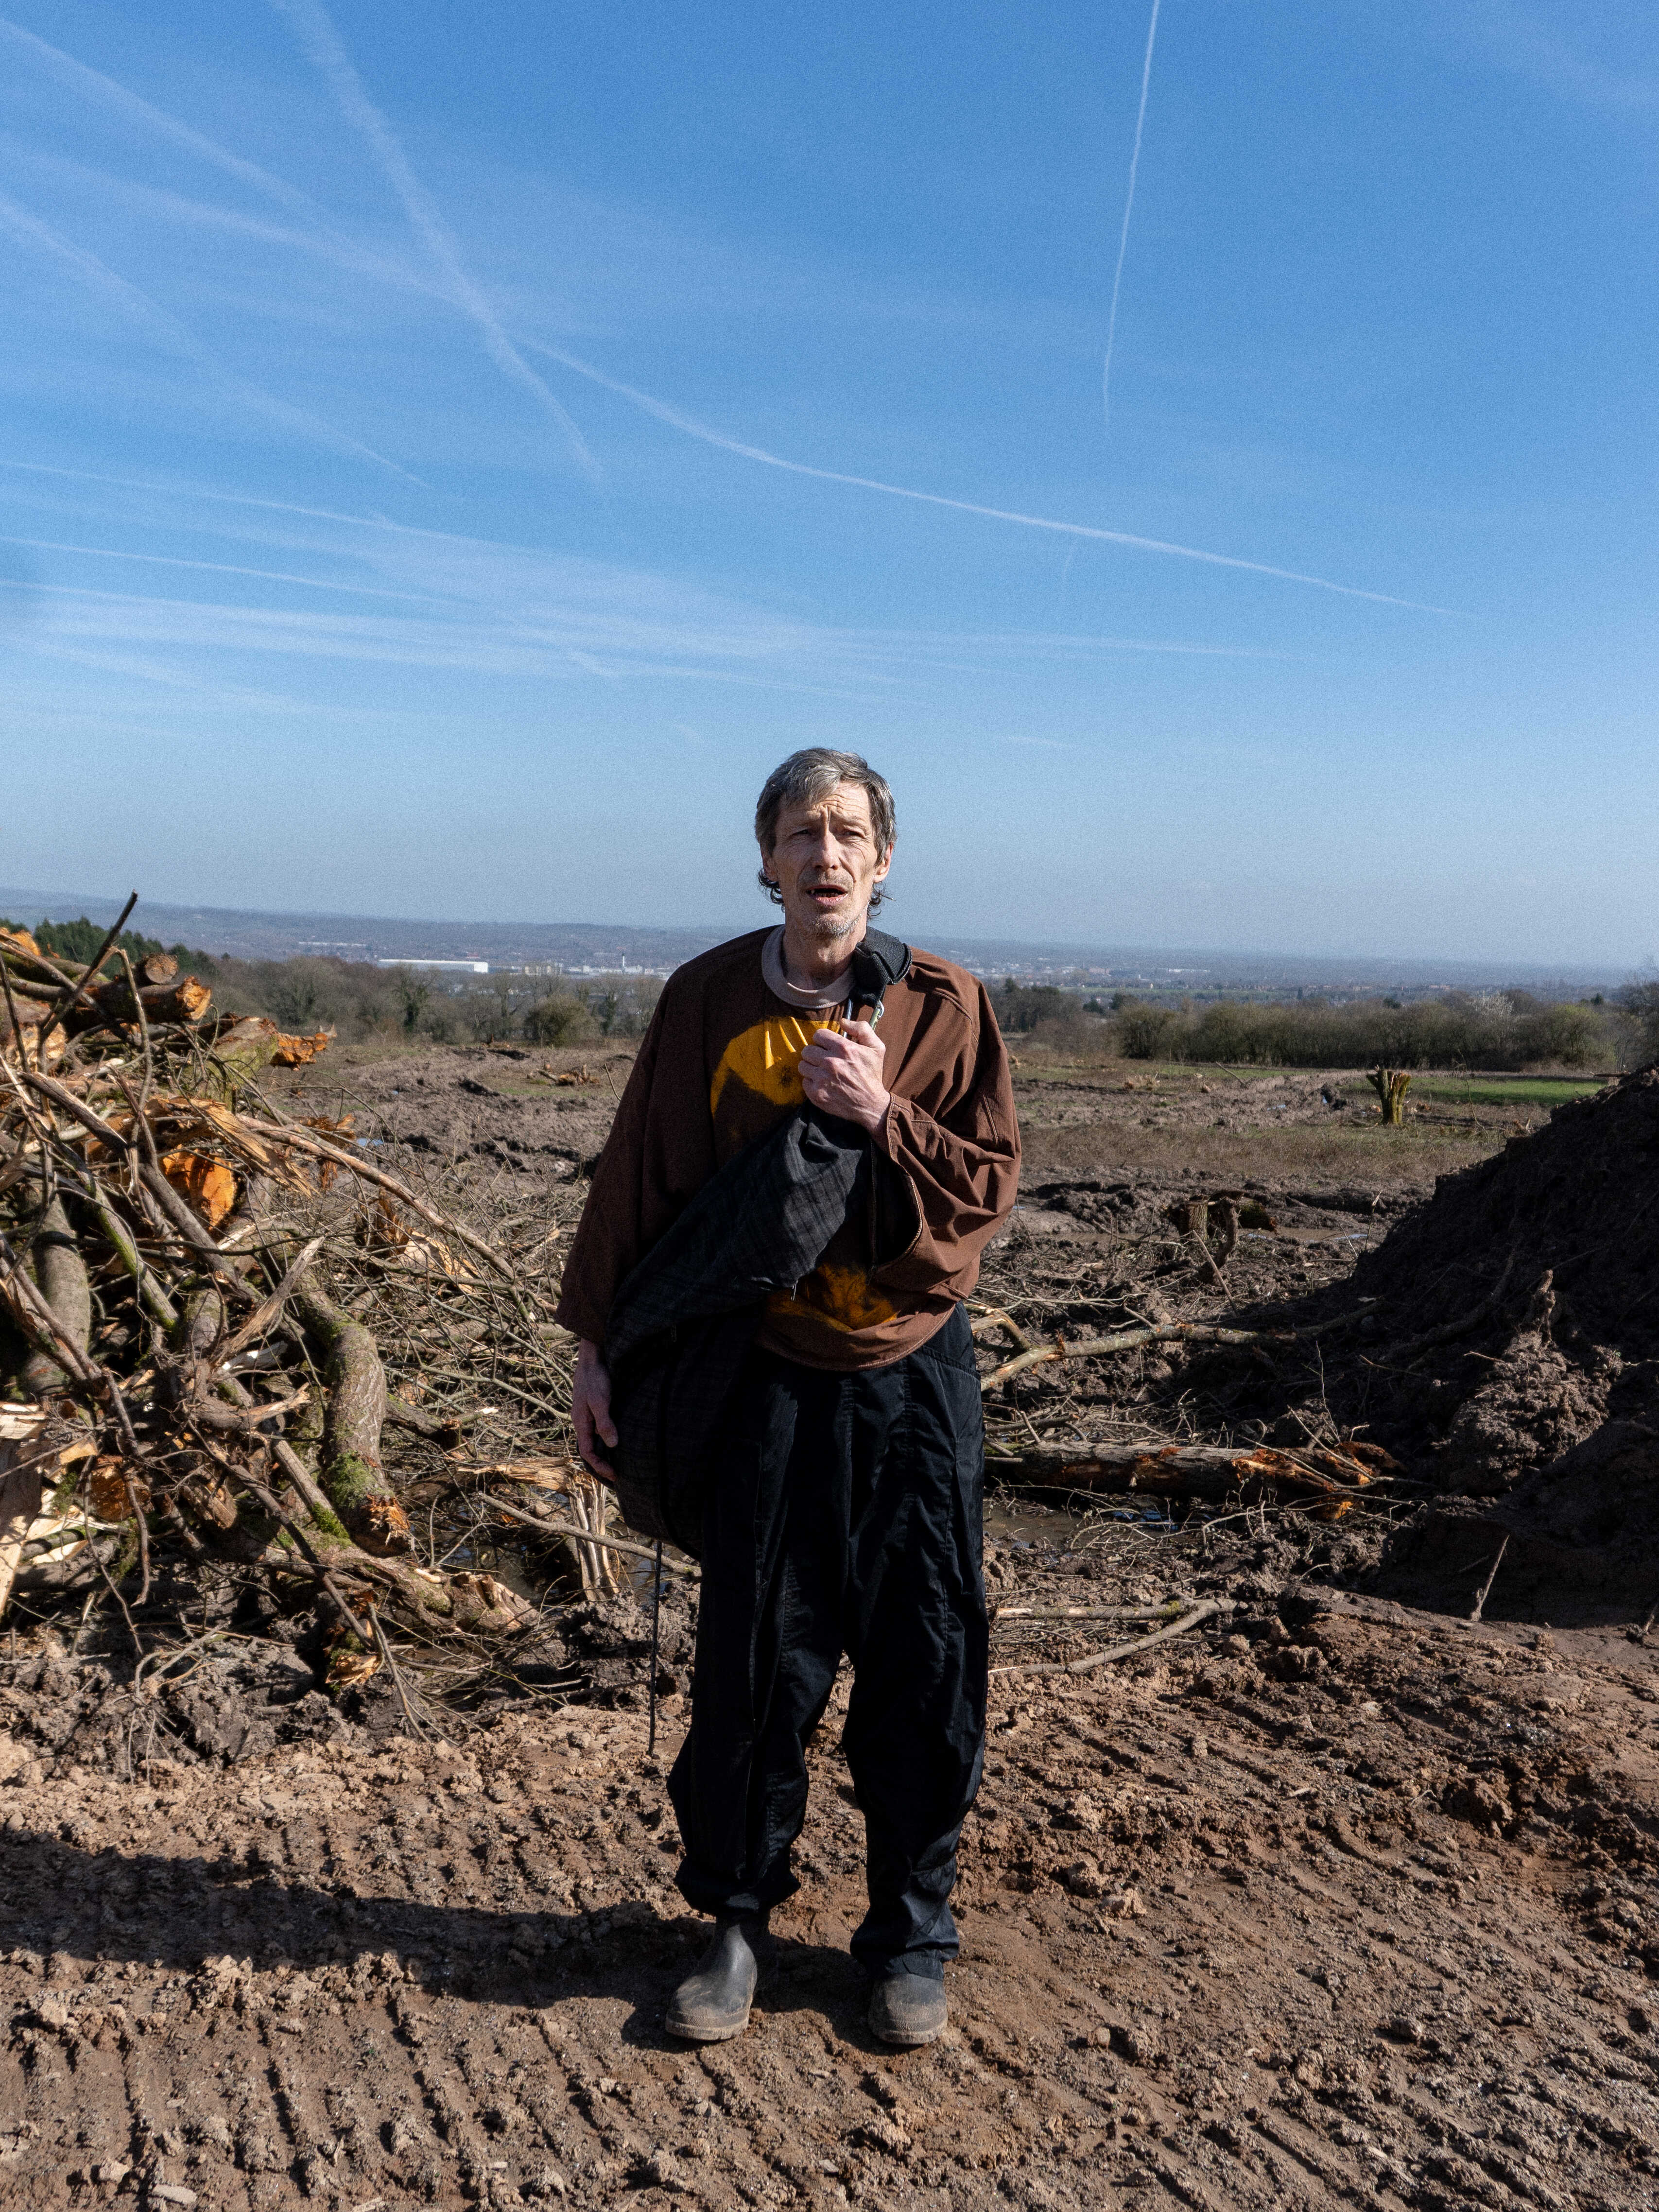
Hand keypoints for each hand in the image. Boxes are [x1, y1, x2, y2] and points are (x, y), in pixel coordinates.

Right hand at [572, 1338, 617, 1480]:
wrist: (593, 1357)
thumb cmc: (595, 1378)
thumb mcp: (600, 1401)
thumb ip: (605, 1422)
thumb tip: (612, 1445)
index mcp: (581, 1422)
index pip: (587, 1452)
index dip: (599, 1466)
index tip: (614, 1475)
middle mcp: (583, 1421)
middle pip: (589, 1448)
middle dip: (601, 1463)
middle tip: (617, 1475)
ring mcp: (589, 1414)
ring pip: (595, 1439)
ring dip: (605, 1452)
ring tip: (620, 1462)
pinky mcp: (597, 1407)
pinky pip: (600, 1429)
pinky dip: (607, 1438)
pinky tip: (619, 1439)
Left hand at [799, 1018, 890, 1134]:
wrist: (871, 1105)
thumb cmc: (873, 1075)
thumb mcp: (876, 1048)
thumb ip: (862, 1029)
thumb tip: (842, 1021)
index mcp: (844, 1048)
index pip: (819, 1035)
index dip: (823, 1040)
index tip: (828, 1046)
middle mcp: (831, 1062)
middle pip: (807, 1049)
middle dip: (815, 1053)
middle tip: (824, 1060)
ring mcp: (822, 1079)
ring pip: (803, 1065)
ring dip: (811, 1067)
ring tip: (822, 1071)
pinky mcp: (817, 1094)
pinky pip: (804, 1081)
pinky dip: (812, 1082)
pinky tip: (823, 1083)